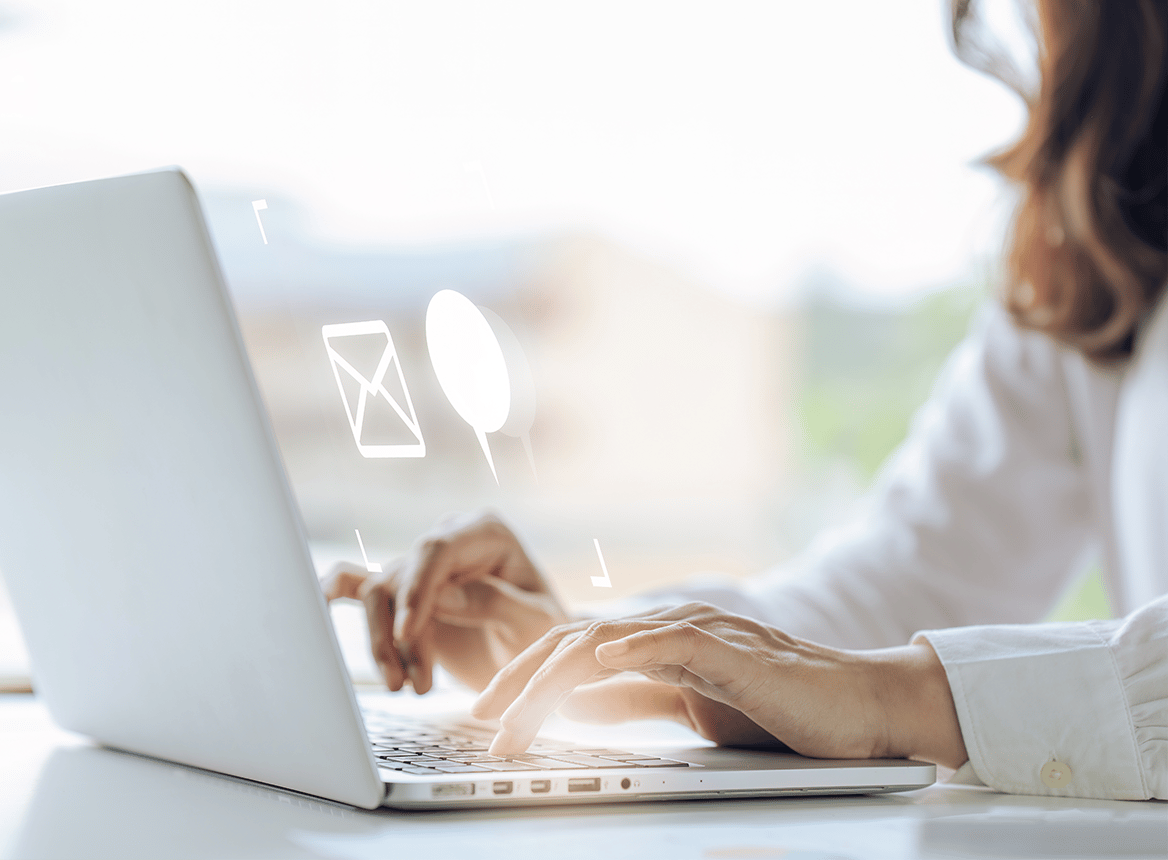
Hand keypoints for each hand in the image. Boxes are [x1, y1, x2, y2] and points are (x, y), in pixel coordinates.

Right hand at [321, 512, 568, 693]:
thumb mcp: (537, 622)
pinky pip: (356, 583)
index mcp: (485, 533)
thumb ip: (496, 602)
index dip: (417, 589)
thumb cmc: (547, 634)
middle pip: (399, 575)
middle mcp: (447, 540)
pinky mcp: (401, 592)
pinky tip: (315, 607)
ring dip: (382, 644)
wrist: (539, 656)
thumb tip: (441, 595)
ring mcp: (421, 566)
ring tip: (406, 687)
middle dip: (396, 634)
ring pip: (377, 593)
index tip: (410, 634)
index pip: (437, 550)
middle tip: (410, 686)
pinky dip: (333, 593)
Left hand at [472, 602, 967, 768]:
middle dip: (517, 682)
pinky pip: (675, 642)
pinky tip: (600, 662)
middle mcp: (667, 627)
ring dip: (552, 680)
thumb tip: (580, 707)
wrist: (858, 706)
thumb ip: (636, 701)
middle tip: (480, 723)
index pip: (571, 653)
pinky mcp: (734, 650)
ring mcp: (699, 632)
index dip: (523, 682)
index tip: (488, 719)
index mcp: (654, 642)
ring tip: (515, 716)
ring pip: (606, 644)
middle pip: (572, 642)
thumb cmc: (781, 710)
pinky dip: (634, 649)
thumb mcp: (689, 709)